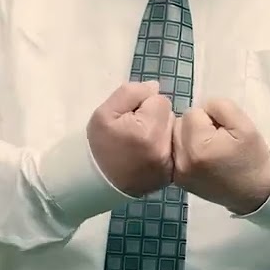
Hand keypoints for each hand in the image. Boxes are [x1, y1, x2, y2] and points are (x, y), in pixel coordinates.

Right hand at [87, 80, 174, 196]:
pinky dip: (163, 149)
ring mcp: (170, 164)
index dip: (144, 105)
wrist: (96, 182)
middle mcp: (164, 148)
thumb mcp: (105, 113)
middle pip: (169, 115)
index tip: (130, 118)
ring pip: (172, 132)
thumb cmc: (100, 145)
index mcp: (148, 130)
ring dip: (160, 132)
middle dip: (154, 118)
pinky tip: (147, 155)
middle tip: (134, 130)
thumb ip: (130, 93)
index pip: (160, 100)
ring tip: (140, 143)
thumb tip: (155, 87)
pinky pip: (173, 150)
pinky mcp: (170, 175)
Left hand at [172, 98, 269, 215]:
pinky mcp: (178, 181)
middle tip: (217, 140)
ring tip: (210, 149)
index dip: (211, 118)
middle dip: (197, 127)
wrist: (255, 192)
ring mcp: (178, 174)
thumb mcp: (245, 125)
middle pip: (180, 124)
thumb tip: (202, 108)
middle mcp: (182, 162)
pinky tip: (202, 160)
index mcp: (198, 147)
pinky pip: (175, 153)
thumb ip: (220, 106)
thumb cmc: (251, 157)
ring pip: (175, 137)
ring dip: (190, 138)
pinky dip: (187, 151)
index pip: (193, 112)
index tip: (224, 132)